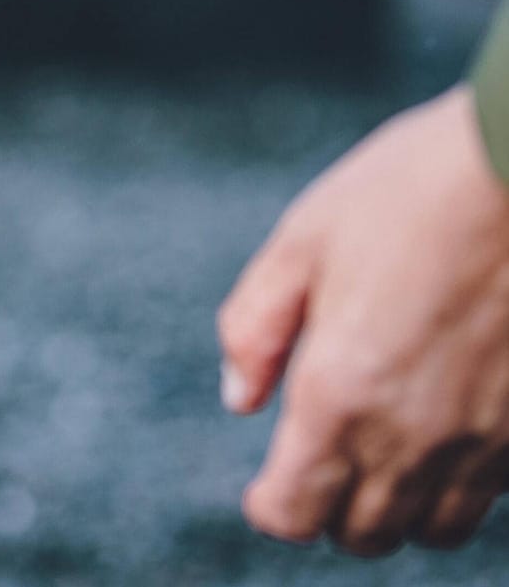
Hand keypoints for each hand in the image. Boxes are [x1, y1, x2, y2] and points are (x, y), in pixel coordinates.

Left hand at [218, 85, 508, 552]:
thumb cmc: (412, 188)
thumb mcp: (302, 240)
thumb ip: (255, 328)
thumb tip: (238, 399)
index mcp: (339, 392)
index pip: (294, 514)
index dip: (270, 506)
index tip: (265, 483)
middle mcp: (414, 434)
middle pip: (364, 534)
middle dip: (330, 509)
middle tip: (320, 459)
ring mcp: (485, 438)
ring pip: (434, 528)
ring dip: (399, 503)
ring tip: (381, 449)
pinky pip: (490, 494)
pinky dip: (459, 482)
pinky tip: (443, 426)